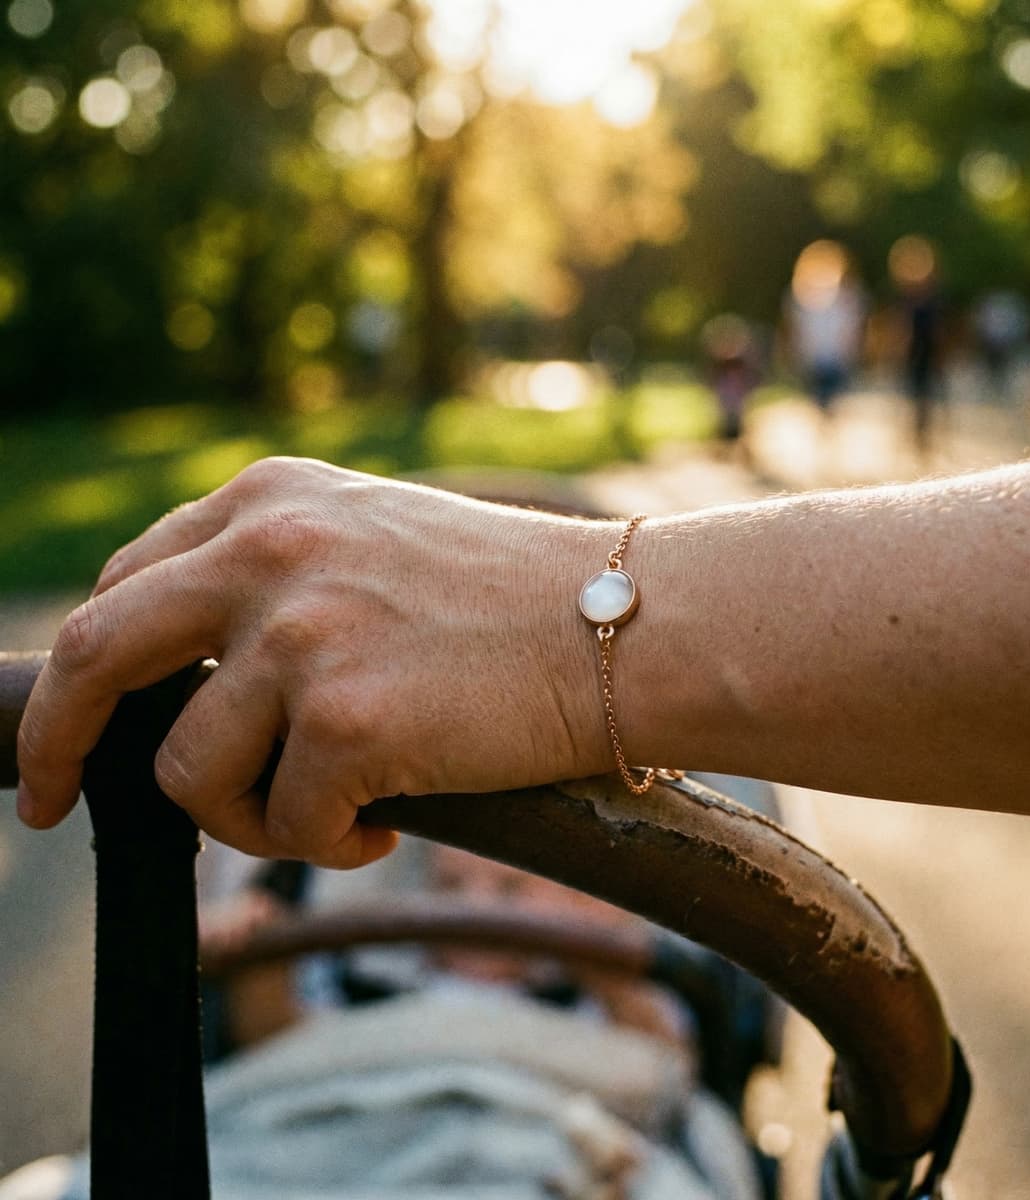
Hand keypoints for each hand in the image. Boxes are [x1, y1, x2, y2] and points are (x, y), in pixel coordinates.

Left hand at [17, 458, 612, 866]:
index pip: (129, 585)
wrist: (632, 624)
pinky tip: (387, 823)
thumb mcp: (376, 541)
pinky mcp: (346, 721)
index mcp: (272, 500)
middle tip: (55, 803)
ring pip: (189, 771)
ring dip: (247, 814)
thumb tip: (194, 677)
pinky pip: (283, 825)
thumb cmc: (520, 596)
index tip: (82, 724)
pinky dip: (325, 844)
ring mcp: (303, 634)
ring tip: (332, 812)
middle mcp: (271, 551)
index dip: (91, 667)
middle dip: (59, 743)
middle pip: (99, 657)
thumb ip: (277, 577)